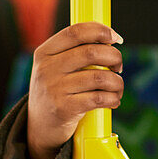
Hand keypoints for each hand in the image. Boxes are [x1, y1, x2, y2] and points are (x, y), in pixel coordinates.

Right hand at [27, 22, 123, 158]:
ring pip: (100, 77)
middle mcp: (47, 69)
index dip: (100, 31)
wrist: (38, 128)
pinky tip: (113, 101)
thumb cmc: (55, 91)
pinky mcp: (64, 109)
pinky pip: (99, 98)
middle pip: (91, 52)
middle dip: (114, 57)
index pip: (75, 32)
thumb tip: (110, 40)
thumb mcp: (53, 67)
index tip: (115, 38)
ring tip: (117, 88)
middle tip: (118, 66)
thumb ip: (74, 51)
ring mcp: (54, 89)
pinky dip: (113, 99)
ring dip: (117, 82)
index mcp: (44, 52)